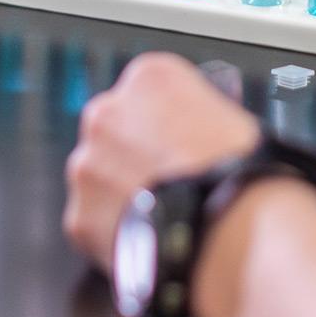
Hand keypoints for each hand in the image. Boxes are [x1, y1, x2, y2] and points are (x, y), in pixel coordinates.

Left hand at [63, 52, 260, 268]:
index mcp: (149, 78)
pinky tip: (147, 238)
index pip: (147, 91)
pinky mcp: (79, 214)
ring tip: (160, 215)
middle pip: (114, 130)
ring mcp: (87, 164)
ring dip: (120, 192)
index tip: (174, 139)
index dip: (164, 121)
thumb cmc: (237, 173)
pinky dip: (114, 231)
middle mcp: (107, 112)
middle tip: (166, 179)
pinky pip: (94, 221)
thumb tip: (198, 135)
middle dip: (133, 153)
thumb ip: (200, 116)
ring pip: (98, 176)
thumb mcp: (232, 118)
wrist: (227, 228)